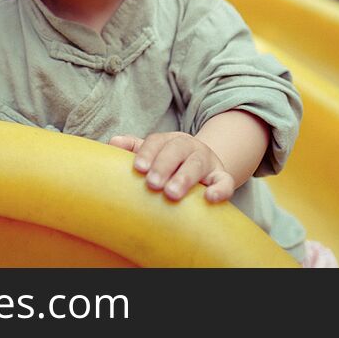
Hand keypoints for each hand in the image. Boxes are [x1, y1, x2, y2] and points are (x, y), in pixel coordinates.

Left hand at [109, 132, 234, 201]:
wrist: (202, 168)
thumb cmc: (168, 163)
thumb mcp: (152, 153)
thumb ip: (133, 148)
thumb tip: (113, 142)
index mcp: (169, 140)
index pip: (157, 141)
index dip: (148, 153)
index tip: (138, 169)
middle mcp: (189, 147)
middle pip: (177, 150)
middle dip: (164, 166)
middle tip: (152, 184)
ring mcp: (207, 161)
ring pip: (197, 165)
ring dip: (184, 177)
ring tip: (172, 194)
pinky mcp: (221, 177)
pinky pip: (225, 182)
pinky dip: (220, 189)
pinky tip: (210, 198)